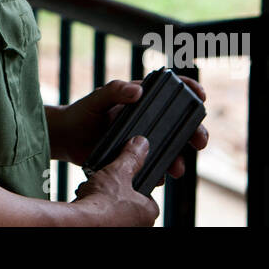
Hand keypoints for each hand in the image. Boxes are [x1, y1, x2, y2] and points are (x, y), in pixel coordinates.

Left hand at [54, 76, 208, 178]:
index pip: (172, 92)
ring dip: (179, 160)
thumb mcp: (98, 98)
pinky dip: (159, 175)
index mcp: (143, 100)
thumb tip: (138, 91)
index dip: (190, 90)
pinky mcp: (137, 160)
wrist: (67, 139)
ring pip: (172, 151)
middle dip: (196, 133)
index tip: (201, 96)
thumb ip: (115, 90)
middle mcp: (149, 121)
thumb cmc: (82, 112)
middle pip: (181, 126)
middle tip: (199, 141)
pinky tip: (156, 178)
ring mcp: (145, 142)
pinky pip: (154, 169)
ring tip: (176, 168)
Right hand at [72, 136, 159, 225]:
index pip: (147, 194)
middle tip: (106, 183)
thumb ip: (132, 157)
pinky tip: (86, 201)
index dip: (134, 182)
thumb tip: (141, 144)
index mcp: (148, 213)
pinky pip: (102, 217)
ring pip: (114, 209)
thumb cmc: (102, 203)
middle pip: (129, 201)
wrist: (80, 222)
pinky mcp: (105, 229)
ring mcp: (122, 229)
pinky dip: (95, 208)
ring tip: (94, 190)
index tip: (124, 176)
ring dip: (103, 199)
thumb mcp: (118, 171)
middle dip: (116, 191)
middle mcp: (139, 226)